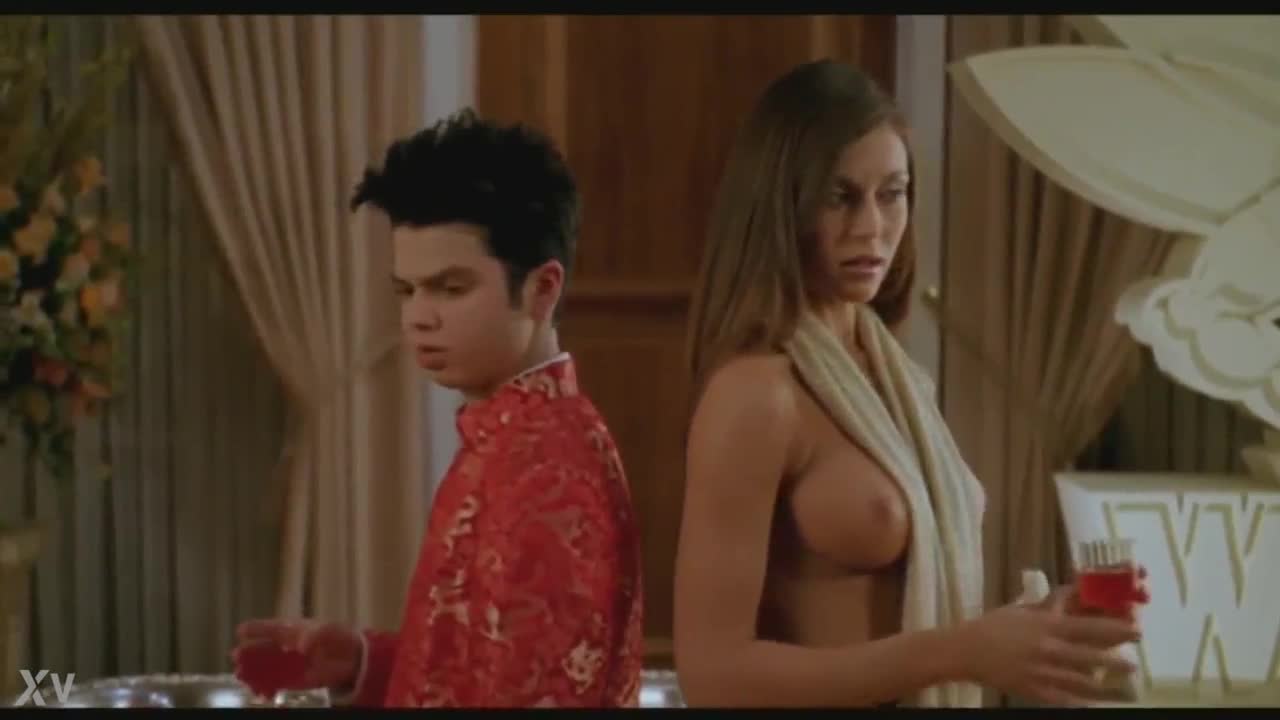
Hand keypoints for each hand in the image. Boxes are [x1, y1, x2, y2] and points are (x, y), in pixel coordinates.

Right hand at [231, 618, 362, 692]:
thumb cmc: (339, 638)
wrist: (354, 658)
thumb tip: (302, 644)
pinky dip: (268, 687)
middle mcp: (289, 647)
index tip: (240, 630)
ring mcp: (292, 663)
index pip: (272, 628)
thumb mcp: (328, 631)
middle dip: (250, 654)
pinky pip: (278, 683)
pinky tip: (260, 691)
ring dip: (254, 672)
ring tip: (242, 677)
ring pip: (268, 668)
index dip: (257, 628)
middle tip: (235, 658)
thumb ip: (315, 636)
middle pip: (265, 650)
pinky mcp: (297, 679)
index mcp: (295, 629)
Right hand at [959, 587, 1141, 706]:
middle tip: (1134, 665)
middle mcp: (1049, 650)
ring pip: (1082, 682)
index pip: (1089, 628)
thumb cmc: (994, 625)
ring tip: (1124, 689)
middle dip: (1116, 662)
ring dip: (1105, 686)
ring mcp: (1042, 673)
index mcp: (1046, 626)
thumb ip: (1049, 605)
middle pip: (1091, 657)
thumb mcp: (1022, 609)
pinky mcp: (1034, 691)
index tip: (1136, 631)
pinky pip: (1063, 699)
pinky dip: (1080, 702)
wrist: (966, 651)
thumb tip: (1071, 592)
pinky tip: (1094, 704)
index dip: (1115, 630)